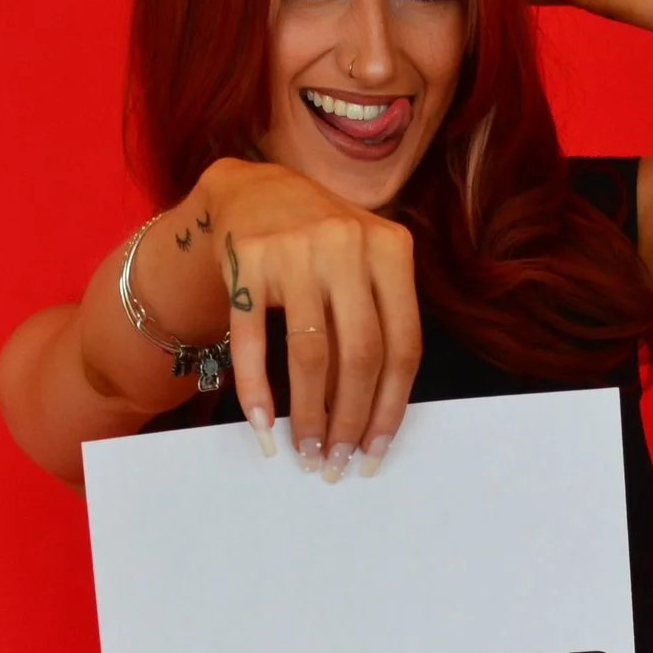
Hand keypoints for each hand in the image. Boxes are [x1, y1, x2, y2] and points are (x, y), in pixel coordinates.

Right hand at [200, 157, 423, 480]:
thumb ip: (379, 321)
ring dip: (307, 413)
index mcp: (390, 249)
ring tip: (305, 451)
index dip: (392, 406)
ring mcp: (296, 250)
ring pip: (311, 354)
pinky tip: (261, 424)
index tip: (376, 450)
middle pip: (360, 355)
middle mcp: (347, 245)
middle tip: (336, 461)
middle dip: (350, 419)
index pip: (404, 345)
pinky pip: (252, 340)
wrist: (253, 192)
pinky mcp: (248, 260)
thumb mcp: (365, 264)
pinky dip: (256, 388)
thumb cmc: (322, 245)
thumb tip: (374, 417)